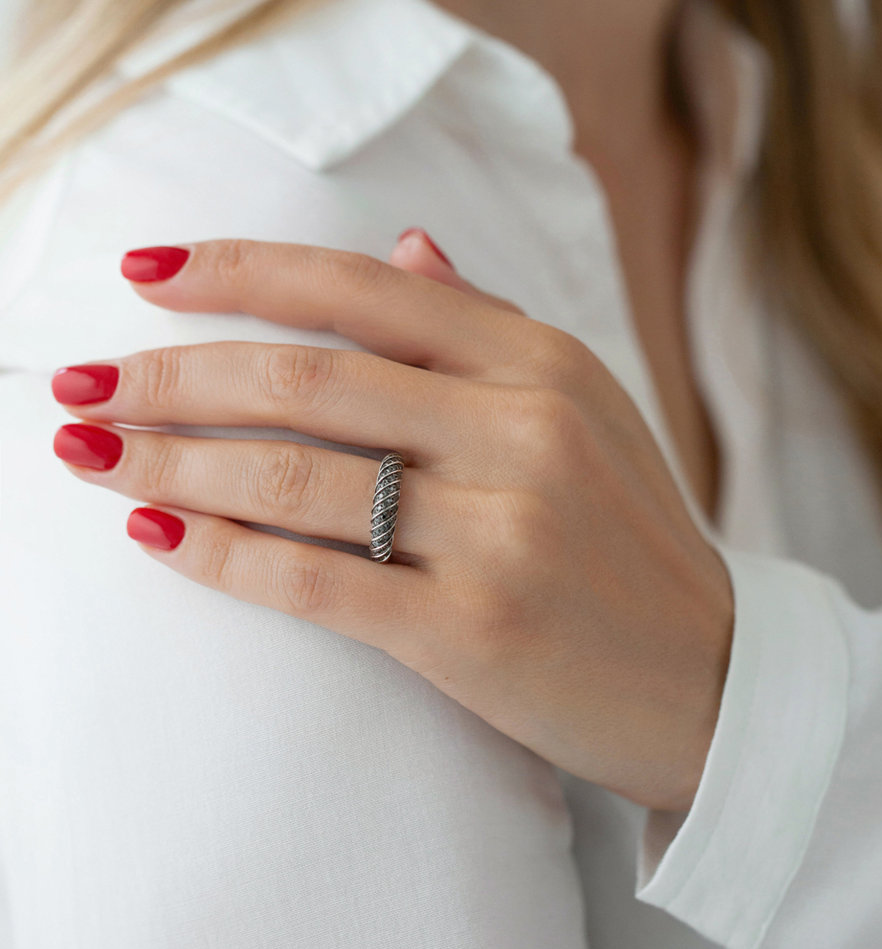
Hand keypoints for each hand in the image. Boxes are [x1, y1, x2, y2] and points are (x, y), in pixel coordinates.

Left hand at [51, 231, 733, 811]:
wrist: (708, 677)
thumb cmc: (633, 540)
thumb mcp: (586, 407)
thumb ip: (490, 325)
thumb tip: (406, 248)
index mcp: (543, 364)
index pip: (362, 291)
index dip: (241, 273)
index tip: (146, 277)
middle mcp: (522, 432)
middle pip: (307, 379)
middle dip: (173, 375)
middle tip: (84, 385)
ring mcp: (501, 533)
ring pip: (296, 477)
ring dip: (171, 464)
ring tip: (91, 456)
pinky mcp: (474, 631)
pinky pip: (317, 580)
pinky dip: (224, 557)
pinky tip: (157, 538)